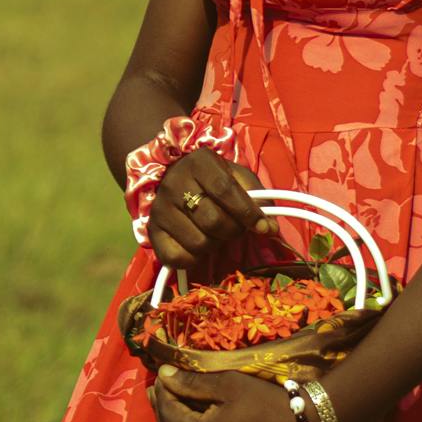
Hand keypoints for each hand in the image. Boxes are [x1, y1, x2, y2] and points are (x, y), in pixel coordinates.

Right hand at [149, 150, 272, 275]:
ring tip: (213, 232)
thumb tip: (270, 229)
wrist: (176, 179)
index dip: (247, 213)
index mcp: (199, 163)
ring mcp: (159, 209)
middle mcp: (173, 183)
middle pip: (213, 221)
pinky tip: (196, 244)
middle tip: (235, 227)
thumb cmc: (214, 180)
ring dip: (214, 244)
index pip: (225, 190)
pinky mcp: (152, 232)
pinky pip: (178, 258)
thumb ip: (259, 198)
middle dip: (233, 231)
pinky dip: (193, 259)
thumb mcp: (238, 178)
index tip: (263, 227)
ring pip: (199, 243)